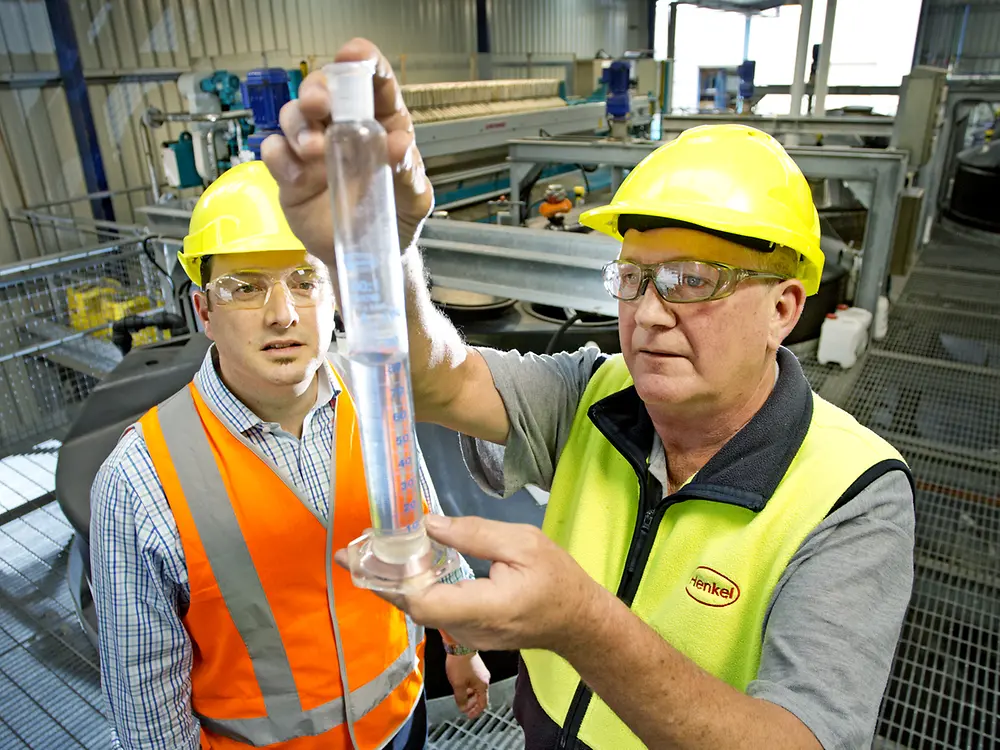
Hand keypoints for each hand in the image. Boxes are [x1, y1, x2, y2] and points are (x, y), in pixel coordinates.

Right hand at [260, 38, 432, 267]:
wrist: (370, 258)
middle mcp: (344, 129)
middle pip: (322, 89)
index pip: (373, 82)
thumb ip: (407, 172)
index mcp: (382, 124)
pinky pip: (273, 152)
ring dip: (297, 124)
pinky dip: (279, 156)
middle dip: (317, 88)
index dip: (362, 61)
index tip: (353, 54)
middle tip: (319, 106)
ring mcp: (314, 150)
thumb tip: (400, 144)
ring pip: (293, 115)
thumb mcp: (414, 198)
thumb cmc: (396, 218)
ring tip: (313, 150)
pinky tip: (296, 175)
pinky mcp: (291, 175)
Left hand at [337, 515, 603, 653]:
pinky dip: (412, 589)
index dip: (394, 581)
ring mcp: (467, 635)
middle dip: (381, 578)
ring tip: (370, 552)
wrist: (576, 620)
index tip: (368, 556)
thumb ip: (475, 534)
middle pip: (413, 607)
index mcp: (486, 607)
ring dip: (393, 583)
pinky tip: (402, 567)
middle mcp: (470, 628)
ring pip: (419, 610)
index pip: (426, 603)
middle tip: (353, 550)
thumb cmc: (556, 578)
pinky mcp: (467, 632)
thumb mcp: (523, 542)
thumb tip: (430, 525)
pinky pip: (432, 611)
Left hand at [445, 653, 490, 719]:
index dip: (476, 711)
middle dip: (471, 703)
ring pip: (476, 688)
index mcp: (483, 685)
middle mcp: (485, 678)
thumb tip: (463, 707)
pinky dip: (468, 686)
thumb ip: (461, 699)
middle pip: (480, 696)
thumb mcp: (458, 685)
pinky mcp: (477, 666)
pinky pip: (474, 680)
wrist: (459, 645)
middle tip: (462, 706)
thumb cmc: (460, 663)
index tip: (469, 715)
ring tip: (460, 695)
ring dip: (469, 694)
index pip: (483, 704)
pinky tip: (460, 685)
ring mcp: (481, 672)